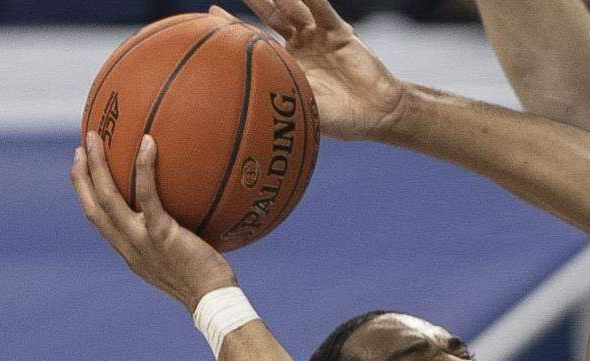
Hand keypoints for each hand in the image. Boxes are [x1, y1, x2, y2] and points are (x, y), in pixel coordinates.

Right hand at [70, 132, 236, 311]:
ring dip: (97, 165)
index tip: (83, 170)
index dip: (87, 194)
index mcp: (129, 252)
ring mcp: (141, 239)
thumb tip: (191, 215)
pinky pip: (147, 195)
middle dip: (82, 174)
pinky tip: (148, 143)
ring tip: (96, 137)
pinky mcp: (160, 233)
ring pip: (107, 197)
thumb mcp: (181, 259)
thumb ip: (175, 238)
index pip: (99, 220)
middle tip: (82, 145)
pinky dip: (144, 168)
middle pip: (93, 205)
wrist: (211, 300)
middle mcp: (128, 246)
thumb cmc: (207, 281)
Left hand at [224, 0, 405, 140]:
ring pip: (294, 8)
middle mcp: (300, 47)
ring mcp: (319, 37)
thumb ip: (282, 100)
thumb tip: (247, 105)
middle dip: (255, 1)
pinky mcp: (340, 32)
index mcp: (287, 66)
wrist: (378, 113)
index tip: (211, 13)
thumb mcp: (306, 110)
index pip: (255, 41)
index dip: (234, 27)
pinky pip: (322, 10)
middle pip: (271, 17)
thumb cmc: (341, 120)